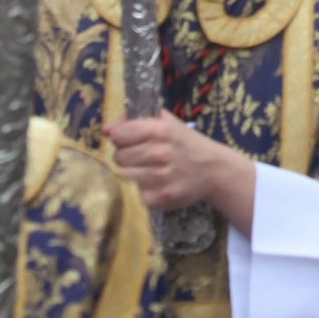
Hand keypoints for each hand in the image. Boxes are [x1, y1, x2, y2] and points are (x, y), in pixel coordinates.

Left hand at [104, 112, 255, 232]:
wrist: (211, 169)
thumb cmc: (184, 143)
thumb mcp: (165, 122)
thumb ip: (134, 120)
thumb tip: (106, 130)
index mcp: (159, 130)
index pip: (119, 135)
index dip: (121, 137)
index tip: (129, 140)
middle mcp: (159, 153)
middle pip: (118, 157)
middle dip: (126, 156)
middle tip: (141, 156)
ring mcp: (159, 177)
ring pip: (123, 176)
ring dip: (131, 174)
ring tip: (146, 170)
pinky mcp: (160, 198)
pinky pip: (134, 194)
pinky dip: (140, 191)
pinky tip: (152, 184)